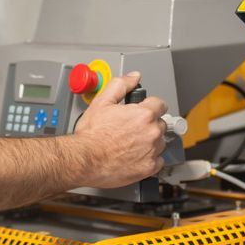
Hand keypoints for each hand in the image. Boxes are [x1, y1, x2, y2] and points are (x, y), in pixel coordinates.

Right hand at [73, 71, 167, 188]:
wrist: (84, 159)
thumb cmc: (91, 134)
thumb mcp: (102, 101)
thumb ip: (121, 85)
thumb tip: (134, 77)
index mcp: (144, 114)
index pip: (160, 104)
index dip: (150, 106)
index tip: (144, 111)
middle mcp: (151, 132)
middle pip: (160, 124)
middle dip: (149, 124)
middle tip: (132, 129)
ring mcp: (151, 151)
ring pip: (160, 143)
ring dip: (150, 142)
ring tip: (131, 143)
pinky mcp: (148, 168)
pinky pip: (158, 161)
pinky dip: (150, 159)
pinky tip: (135, 156)